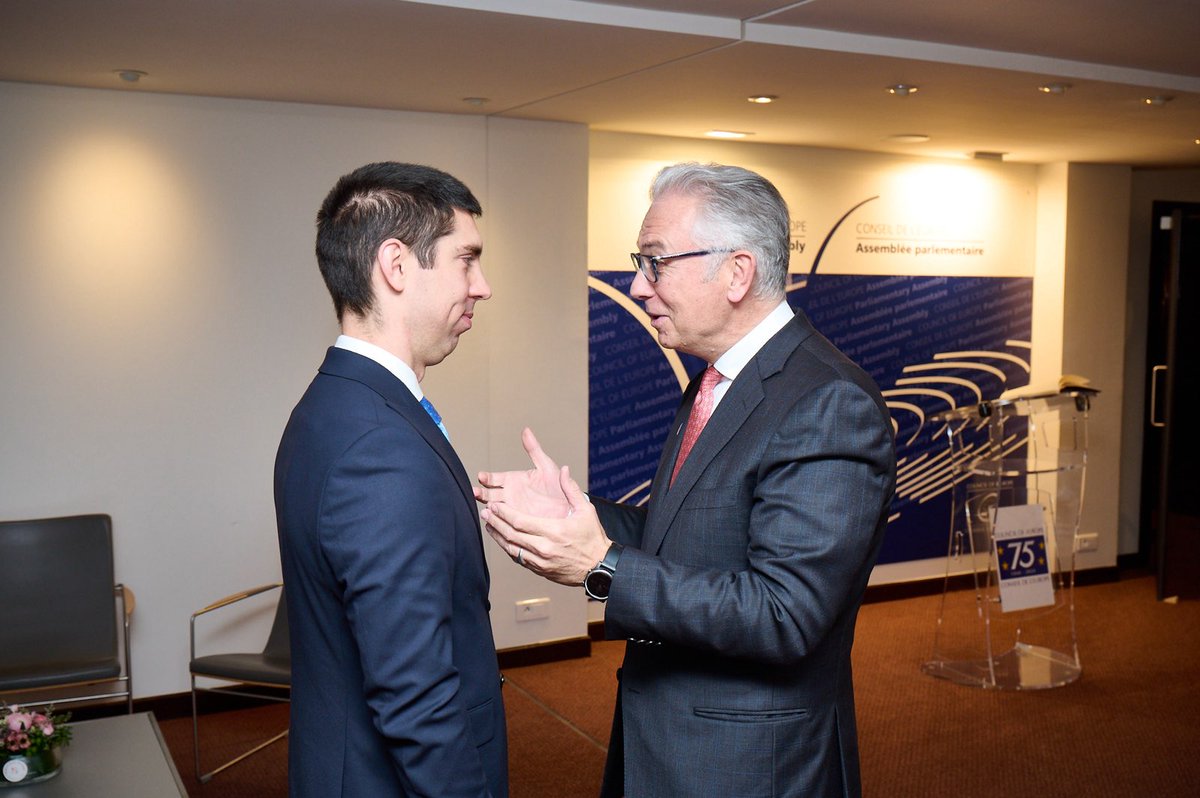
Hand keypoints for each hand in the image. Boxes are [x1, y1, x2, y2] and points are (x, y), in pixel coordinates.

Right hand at [475, 427, 570, 518]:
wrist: (568, 508)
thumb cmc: (558, 487)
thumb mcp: (546, 466)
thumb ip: (534, 449)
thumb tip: (526, 430)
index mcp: (513, 480)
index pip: (494, 479)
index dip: (487, 478)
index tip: (481, 476)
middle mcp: (510, 495)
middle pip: (488, 494)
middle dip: (480, 493)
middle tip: (475, 492)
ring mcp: (512, 510)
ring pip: (493, 509)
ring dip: (487, 508)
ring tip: (485, 508)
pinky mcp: (517, 522)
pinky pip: (502, 522)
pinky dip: (496, 522)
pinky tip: (493, 521)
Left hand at [480, 464, 609, 585]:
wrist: (599, 568)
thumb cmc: (593, 538)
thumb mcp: (586, 510)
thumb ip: (571, 489)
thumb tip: (564, 469)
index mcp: (554, 531)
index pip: (520, 521)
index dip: (504, 513)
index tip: (494, 505)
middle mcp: (544, 547)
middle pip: (511, 534)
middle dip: (495, 522)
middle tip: (485, 512)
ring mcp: (541, 561)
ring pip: (511, 548)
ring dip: (497, 536)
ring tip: (488, 525)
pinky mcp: (540, 570)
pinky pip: (518, 559)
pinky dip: (507, 548)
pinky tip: (502, 540)